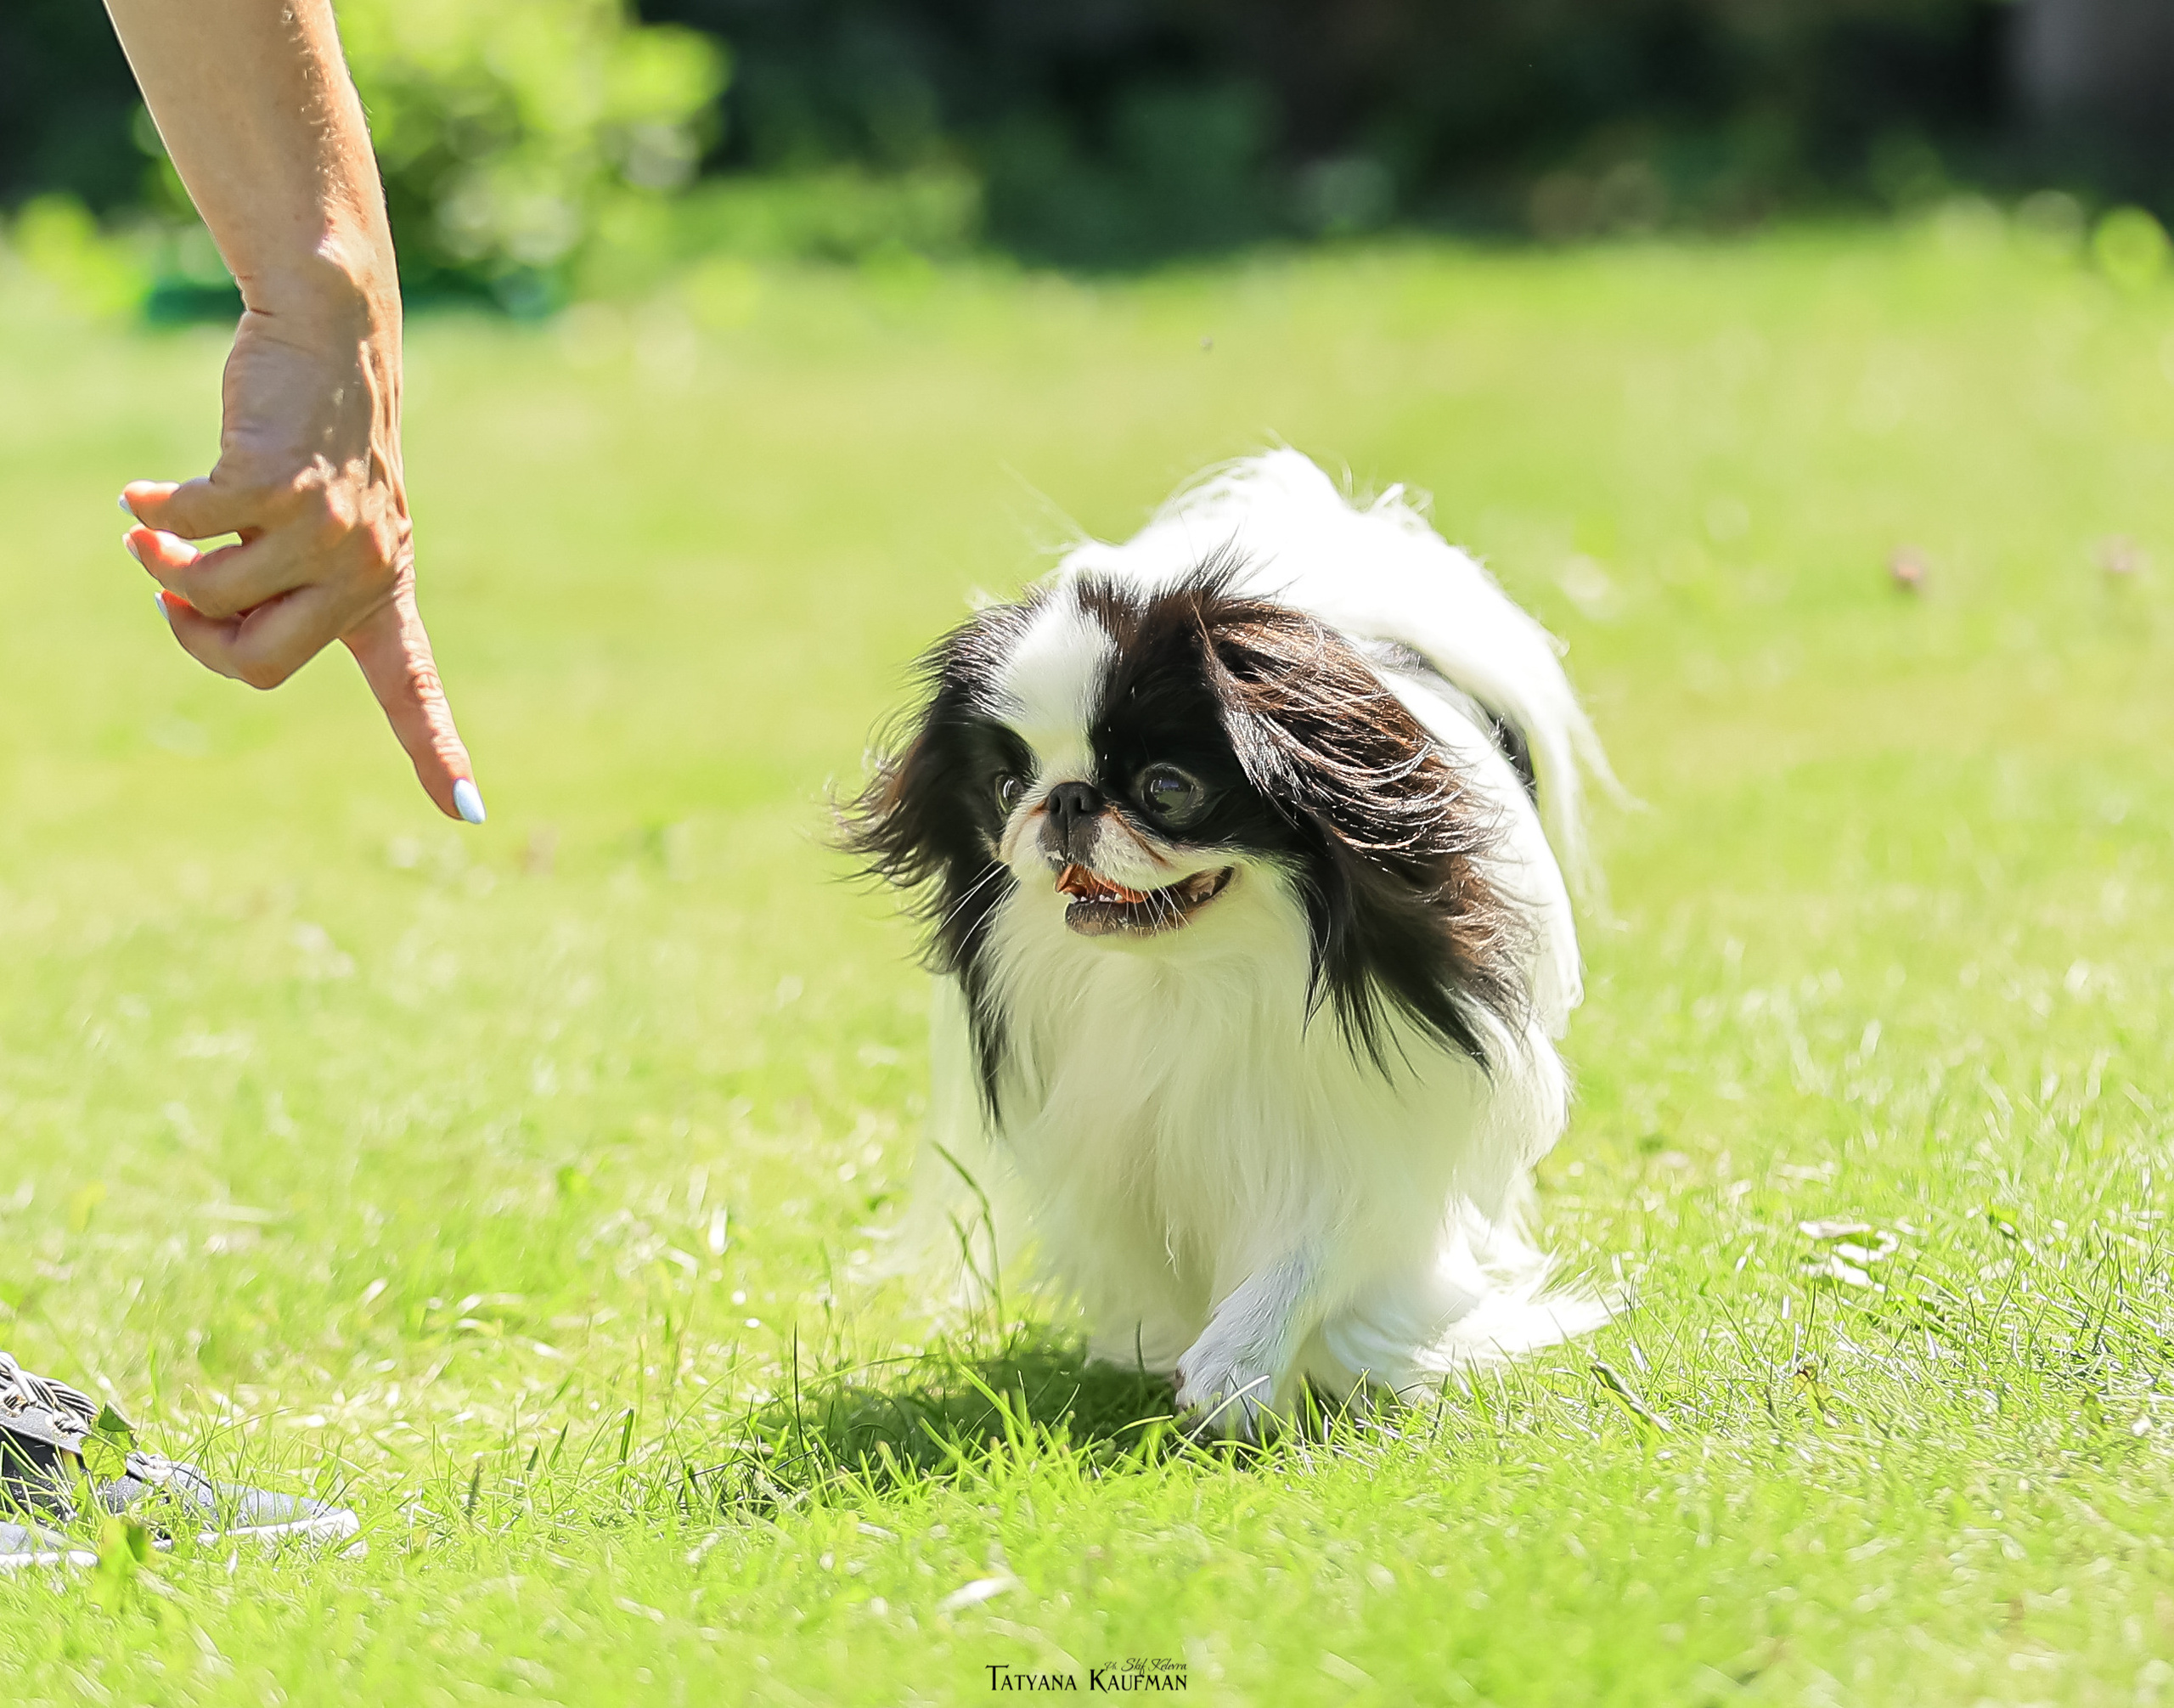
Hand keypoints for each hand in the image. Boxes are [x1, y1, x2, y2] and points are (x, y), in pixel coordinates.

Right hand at [120, 267, 481, 823]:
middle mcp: (365, 572)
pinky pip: (188, 532)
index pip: (413, 692)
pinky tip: (142, 494)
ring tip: (153, 527)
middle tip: (167, 587)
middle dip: (193, 634)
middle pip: (256, 664)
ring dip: (163, 564)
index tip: (471, 816)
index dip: (437, 755)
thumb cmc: (316, 440)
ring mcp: (327, 531)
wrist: (331, 342)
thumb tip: (190, 617)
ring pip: (213, 597)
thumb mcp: (323, 524)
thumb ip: (279, 584)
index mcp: (382, 594)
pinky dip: (153, 514)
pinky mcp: (279, 486)